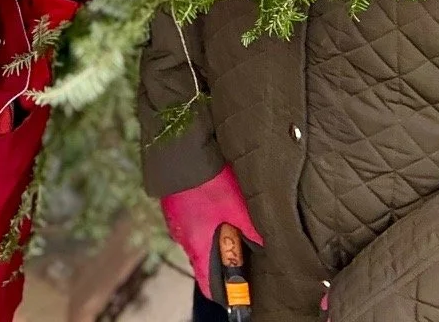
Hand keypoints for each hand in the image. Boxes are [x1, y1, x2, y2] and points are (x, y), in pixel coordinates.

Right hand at [162, 164, 262, 282]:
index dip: (225, 290)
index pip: (208, 284)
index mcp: (198, 245)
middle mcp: (182, 237)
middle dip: (223, 256)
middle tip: (243, 244)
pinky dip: (203, 218)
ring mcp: (175, 220)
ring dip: (213, 234)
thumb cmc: (210, 182)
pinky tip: (216, 201)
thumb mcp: (239, 208)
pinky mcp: (173, 204)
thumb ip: (252, 232)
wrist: (181, 148)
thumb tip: (265, 248)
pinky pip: (190, 220)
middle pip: (204, 260)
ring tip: (232, 218)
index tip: (240, 287)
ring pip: (197, 238)